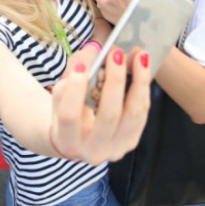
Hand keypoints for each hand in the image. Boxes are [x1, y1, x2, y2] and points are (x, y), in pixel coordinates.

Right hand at [50, 47, 151, 165]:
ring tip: (140, 56)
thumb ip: (73, 75)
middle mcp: (93, 152)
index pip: (70, 116)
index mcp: (67, 141)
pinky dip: (142, 88)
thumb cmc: (67, 111)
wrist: (77, 138)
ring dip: (139, 81)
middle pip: (108, 115)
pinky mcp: (131, 142)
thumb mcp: (61, 94)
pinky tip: (142, 68)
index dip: (75, 90)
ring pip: (132, 114)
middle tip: (116, 53)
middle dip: (115, 80)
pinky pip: (141, 113)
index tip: (82, 67)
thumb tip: (95, 54)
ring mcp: (115, 150)